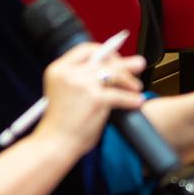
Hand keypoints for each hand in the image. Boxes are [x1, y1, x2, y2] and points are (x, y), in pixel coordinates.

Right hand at [34, 40, 146, 156]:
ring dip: (129, 80)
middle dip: (124, 63)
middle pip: (104, 60)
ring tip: (137, 87)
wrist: (54, 144)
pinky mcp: (95, 99)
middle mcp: (69, 73)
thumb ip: (81, 79)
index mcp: (58, 69)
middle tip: (139, 64)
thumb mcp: (65, 93)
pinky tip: (137, 101)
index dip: (105, 52)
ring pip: (115, 74)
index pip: (86, 50)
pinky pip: (120, 95)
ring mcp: (82, 84)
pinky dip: (131, 99)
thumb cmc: (61, 124)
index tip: (116, 58)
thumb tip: (111, 68)